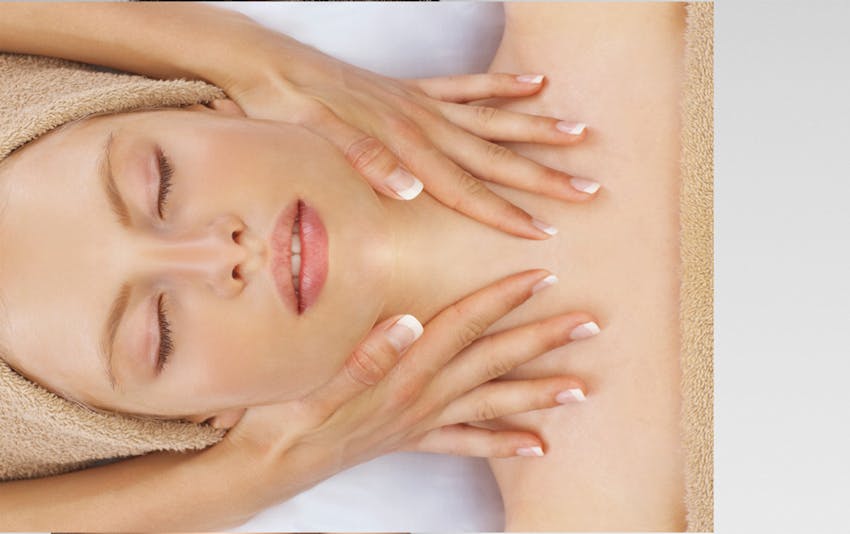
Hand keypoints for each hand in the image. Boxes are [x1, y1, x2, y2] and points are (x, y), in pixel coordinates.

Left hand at [218, 35, 598, 239]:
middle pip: (494, 155)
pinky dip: (504, 86)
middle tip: (590, 190)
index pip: (464, 186)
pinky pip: (469, 85)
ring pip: (494, 118)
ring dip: (538, 130)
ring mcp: (422, 103)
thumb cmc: (287, 105)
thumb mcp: (316, 136)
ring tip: (581, 134)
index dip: (504, 212)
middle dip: (543, 176)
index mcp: (403, 143)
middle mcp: (422, 122)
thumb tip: (412, 189)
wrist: (268, 61)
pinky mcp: (413, 89)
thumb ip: (365, 160)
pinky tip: (536, 83)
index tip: (543, 230)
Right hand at [218, 270, 597, 505]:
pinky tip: (536, 446)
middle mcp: (421, 398)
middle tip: (590, 325)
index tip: (541, 276)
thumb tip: (411, 321)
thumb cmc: (285, 418)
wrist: (270, 467)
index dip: (501, 298)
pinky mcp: (412, 439)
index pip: (462, 325)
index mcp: (401, 373)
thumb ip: (366, 354)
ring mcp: (421, 421)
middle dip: (542, 342)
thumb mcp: (315, 382)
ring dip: (538, 394)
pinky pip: (468, 445)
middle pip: (492, 363)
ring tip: (582, 391)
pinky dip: (504, 443)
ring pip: (492, 404)